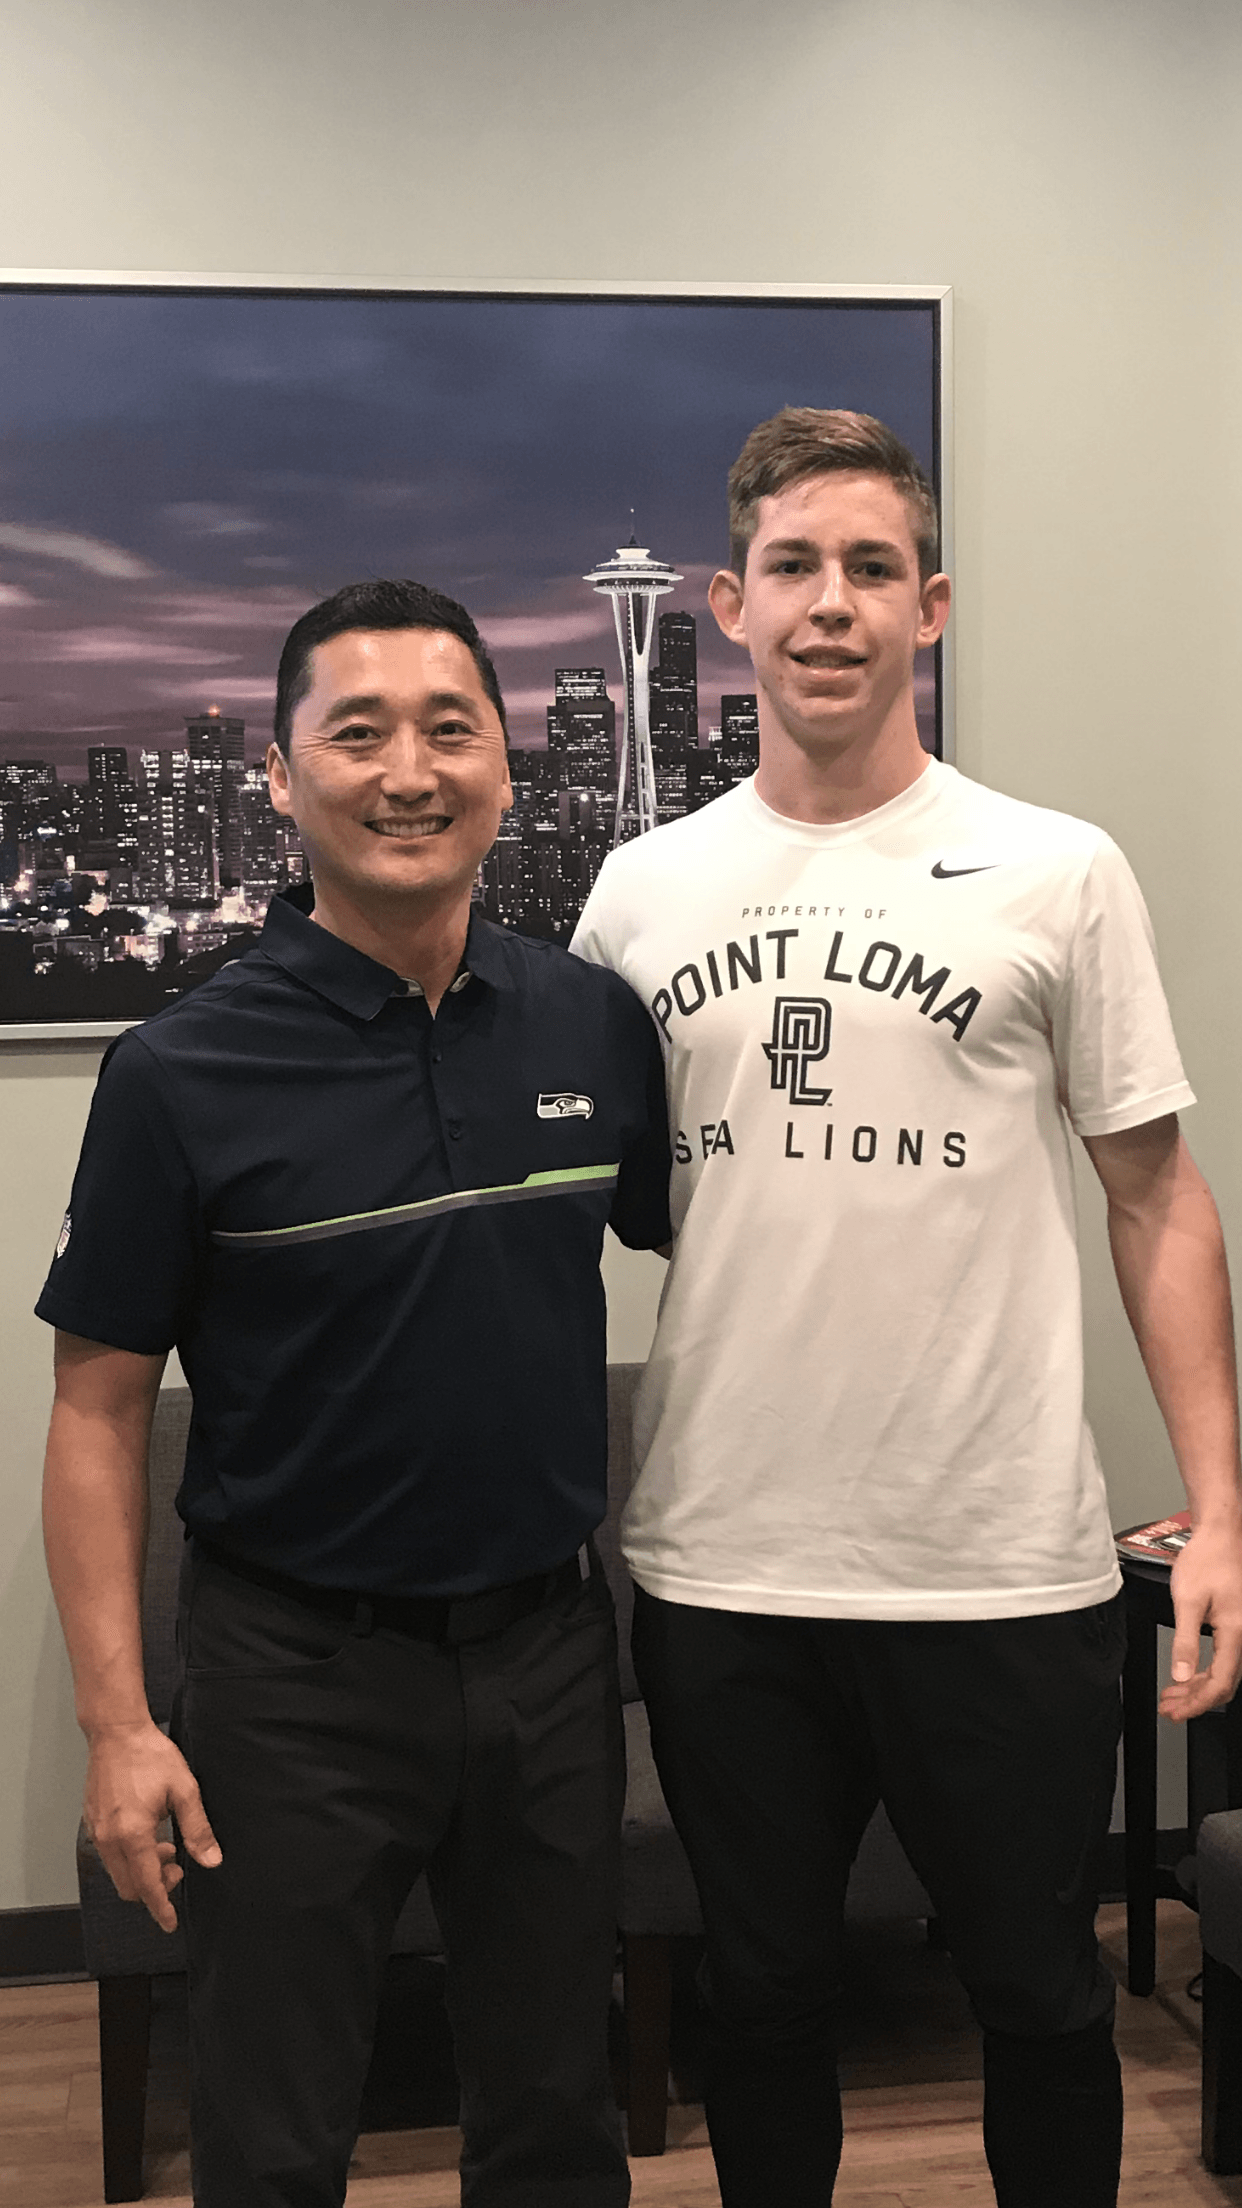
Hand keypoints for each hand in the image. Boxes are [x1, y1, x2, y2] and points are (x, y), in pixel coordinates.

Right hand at [84, 1721, 221, 1930]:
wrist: (117, 1732)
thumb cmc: (149, 1755)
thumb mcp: (183, 1790)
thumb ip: (197, 1829)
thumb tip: (211, 1859)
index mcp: (133, 1835)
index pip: (147, 1886)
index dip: (160, 1908)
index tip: (170, 1923)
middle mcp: (110, 1839)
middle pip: (129, 1887)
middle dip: (154, 1888)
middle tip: (177, 1868)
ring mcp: (97, 1832)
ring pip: (118, 1873)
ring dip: (142, 1871)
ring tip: (166, 1847)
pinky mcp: (93, 1823)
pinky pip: (109, 1855)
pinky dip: (129, 1858)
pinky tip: (148, 1836)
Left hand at [1160, 1520, 1241, 1721]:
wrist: (1220, 1536)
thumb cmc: (1207, 1560)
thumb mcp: (1187, 1601)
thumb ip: (1184, 1640)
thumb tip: (1181, 1675)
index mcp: (1235, 1632)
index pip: (1220, 1683)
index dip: (1197, 1703)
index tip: (1177, 1712)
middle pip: (1224, 1683)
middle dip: (1195, 1700)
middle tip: (1170, 1709)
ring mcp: (1240, 1631)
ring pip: (1223, 1673)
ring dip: (1197, 1688)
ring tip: (1173, 1696)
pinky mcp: (1234, 1625)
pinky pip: (1223, 1658)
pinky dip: (1203, 1671)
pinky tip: (1186, 1674)